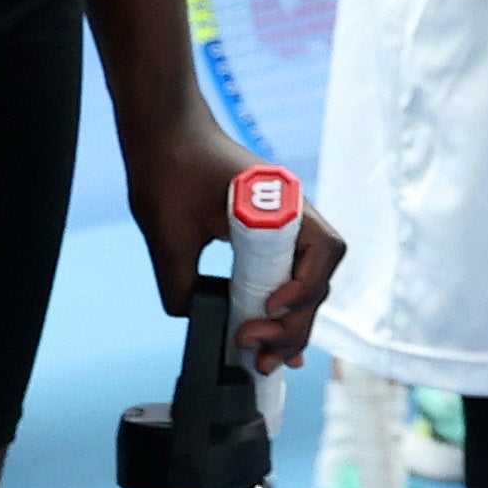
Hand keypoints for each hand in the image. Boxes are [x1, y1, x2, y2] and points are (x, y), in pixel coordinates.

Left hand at [128, 97, 345, 370]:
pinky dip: (282, 308)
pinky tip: (271, 335)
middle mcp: (292, 214)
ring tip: (261, 355)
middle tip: (257, 351)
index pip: (323, 249)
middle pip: (318, 278)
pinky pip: (287, 275)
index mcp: (281, 202)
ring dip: (289, 323)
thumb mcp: (168, 234)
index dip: (305, 287)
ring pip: (305, 283)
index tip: (270, 308)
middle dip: (295, 323)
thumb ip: (182, 286)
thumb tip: (198, 320)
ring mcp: (283, 226)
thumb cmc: (168, 169)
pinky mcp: (267, 235)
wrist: (164, 132)